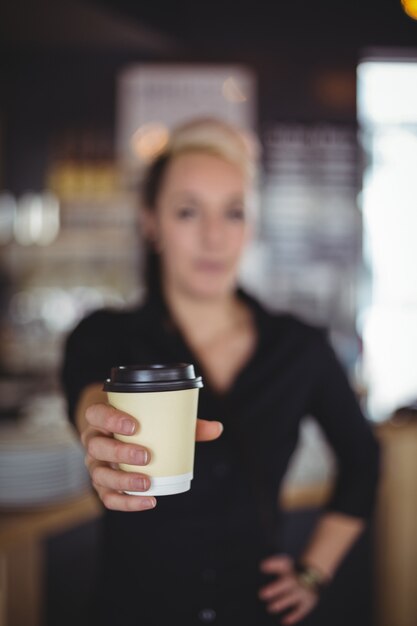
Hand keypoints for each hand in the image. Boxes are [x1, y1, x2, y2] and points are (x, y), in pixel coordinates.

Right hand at [81, 402, 222, 511]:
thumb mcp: (153, 414)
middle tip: (146, 456)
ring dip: (122, 480)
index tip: (133, 426)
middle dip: (120, 452)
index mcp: (100, 417)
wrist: (113, 429)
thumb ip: (183, 421)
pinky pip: (107, 496)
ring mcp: (95, 463)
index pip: (96, 414)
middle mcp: (93, 440)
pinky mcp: (101, 483)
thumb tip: (216, 428)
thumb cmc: (136, 418)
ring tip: (146, 484)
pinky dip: (126, 502)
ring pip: (99, 474)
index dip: (111, 420)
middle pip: (96, 446)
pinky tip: (148, 501)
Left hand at [258, 555, 318, 624]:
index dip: (273, 566)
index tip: (262, 568)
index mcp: (292, 570)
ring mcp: (304, 592)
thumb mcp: (286, 563)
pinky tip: (285, 621)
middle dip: (274, 589)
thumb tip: (262, 566)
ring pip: (292, 597)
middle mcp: (298, 580)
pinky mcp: (309, 602)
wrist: (313, 575)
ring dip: (282, 603)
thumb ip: (274, 564)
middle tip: (261, 595)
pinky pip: (302, 610)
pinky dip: (294, 616)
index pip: (282, 565)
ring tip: (270, 608)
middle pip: (286, 584)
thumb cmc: (293, 570)